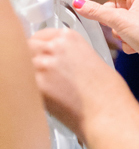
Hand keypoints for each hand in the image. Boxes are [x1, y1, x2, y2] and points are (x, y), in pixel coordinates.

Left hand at [29, 27, 130, 142]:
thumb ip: (69, 57)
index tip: (39, 55)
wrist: (108, 113)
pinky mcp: (36, 86)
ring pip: (20, 64)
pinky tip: (38, 98)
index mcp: (70, 38)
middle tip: (36, 72)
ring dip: (26, 74)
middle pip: (27, 46)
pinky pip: (22, 83)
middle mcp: (54, 48)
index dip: (38, 47)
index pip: (41, 35)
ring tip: (37, 87)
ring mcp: (43, 66)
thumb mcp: (91, 61)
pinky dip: (26, 90)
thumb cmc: (108, 94)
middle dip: (29, 59)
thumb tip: (56, 65)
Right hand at [72, 0, 138, 64]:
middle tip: (102, 22)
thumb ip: (97, 12)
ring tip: (124, 37)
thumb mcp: (119, 20)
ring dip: (118, 32)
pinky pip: (124, 36)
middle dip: (108, 16)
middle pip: (115, 5)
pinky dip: (125, 42)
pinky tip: (133, 47)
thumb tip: (79, 4)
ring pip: (118, 23)